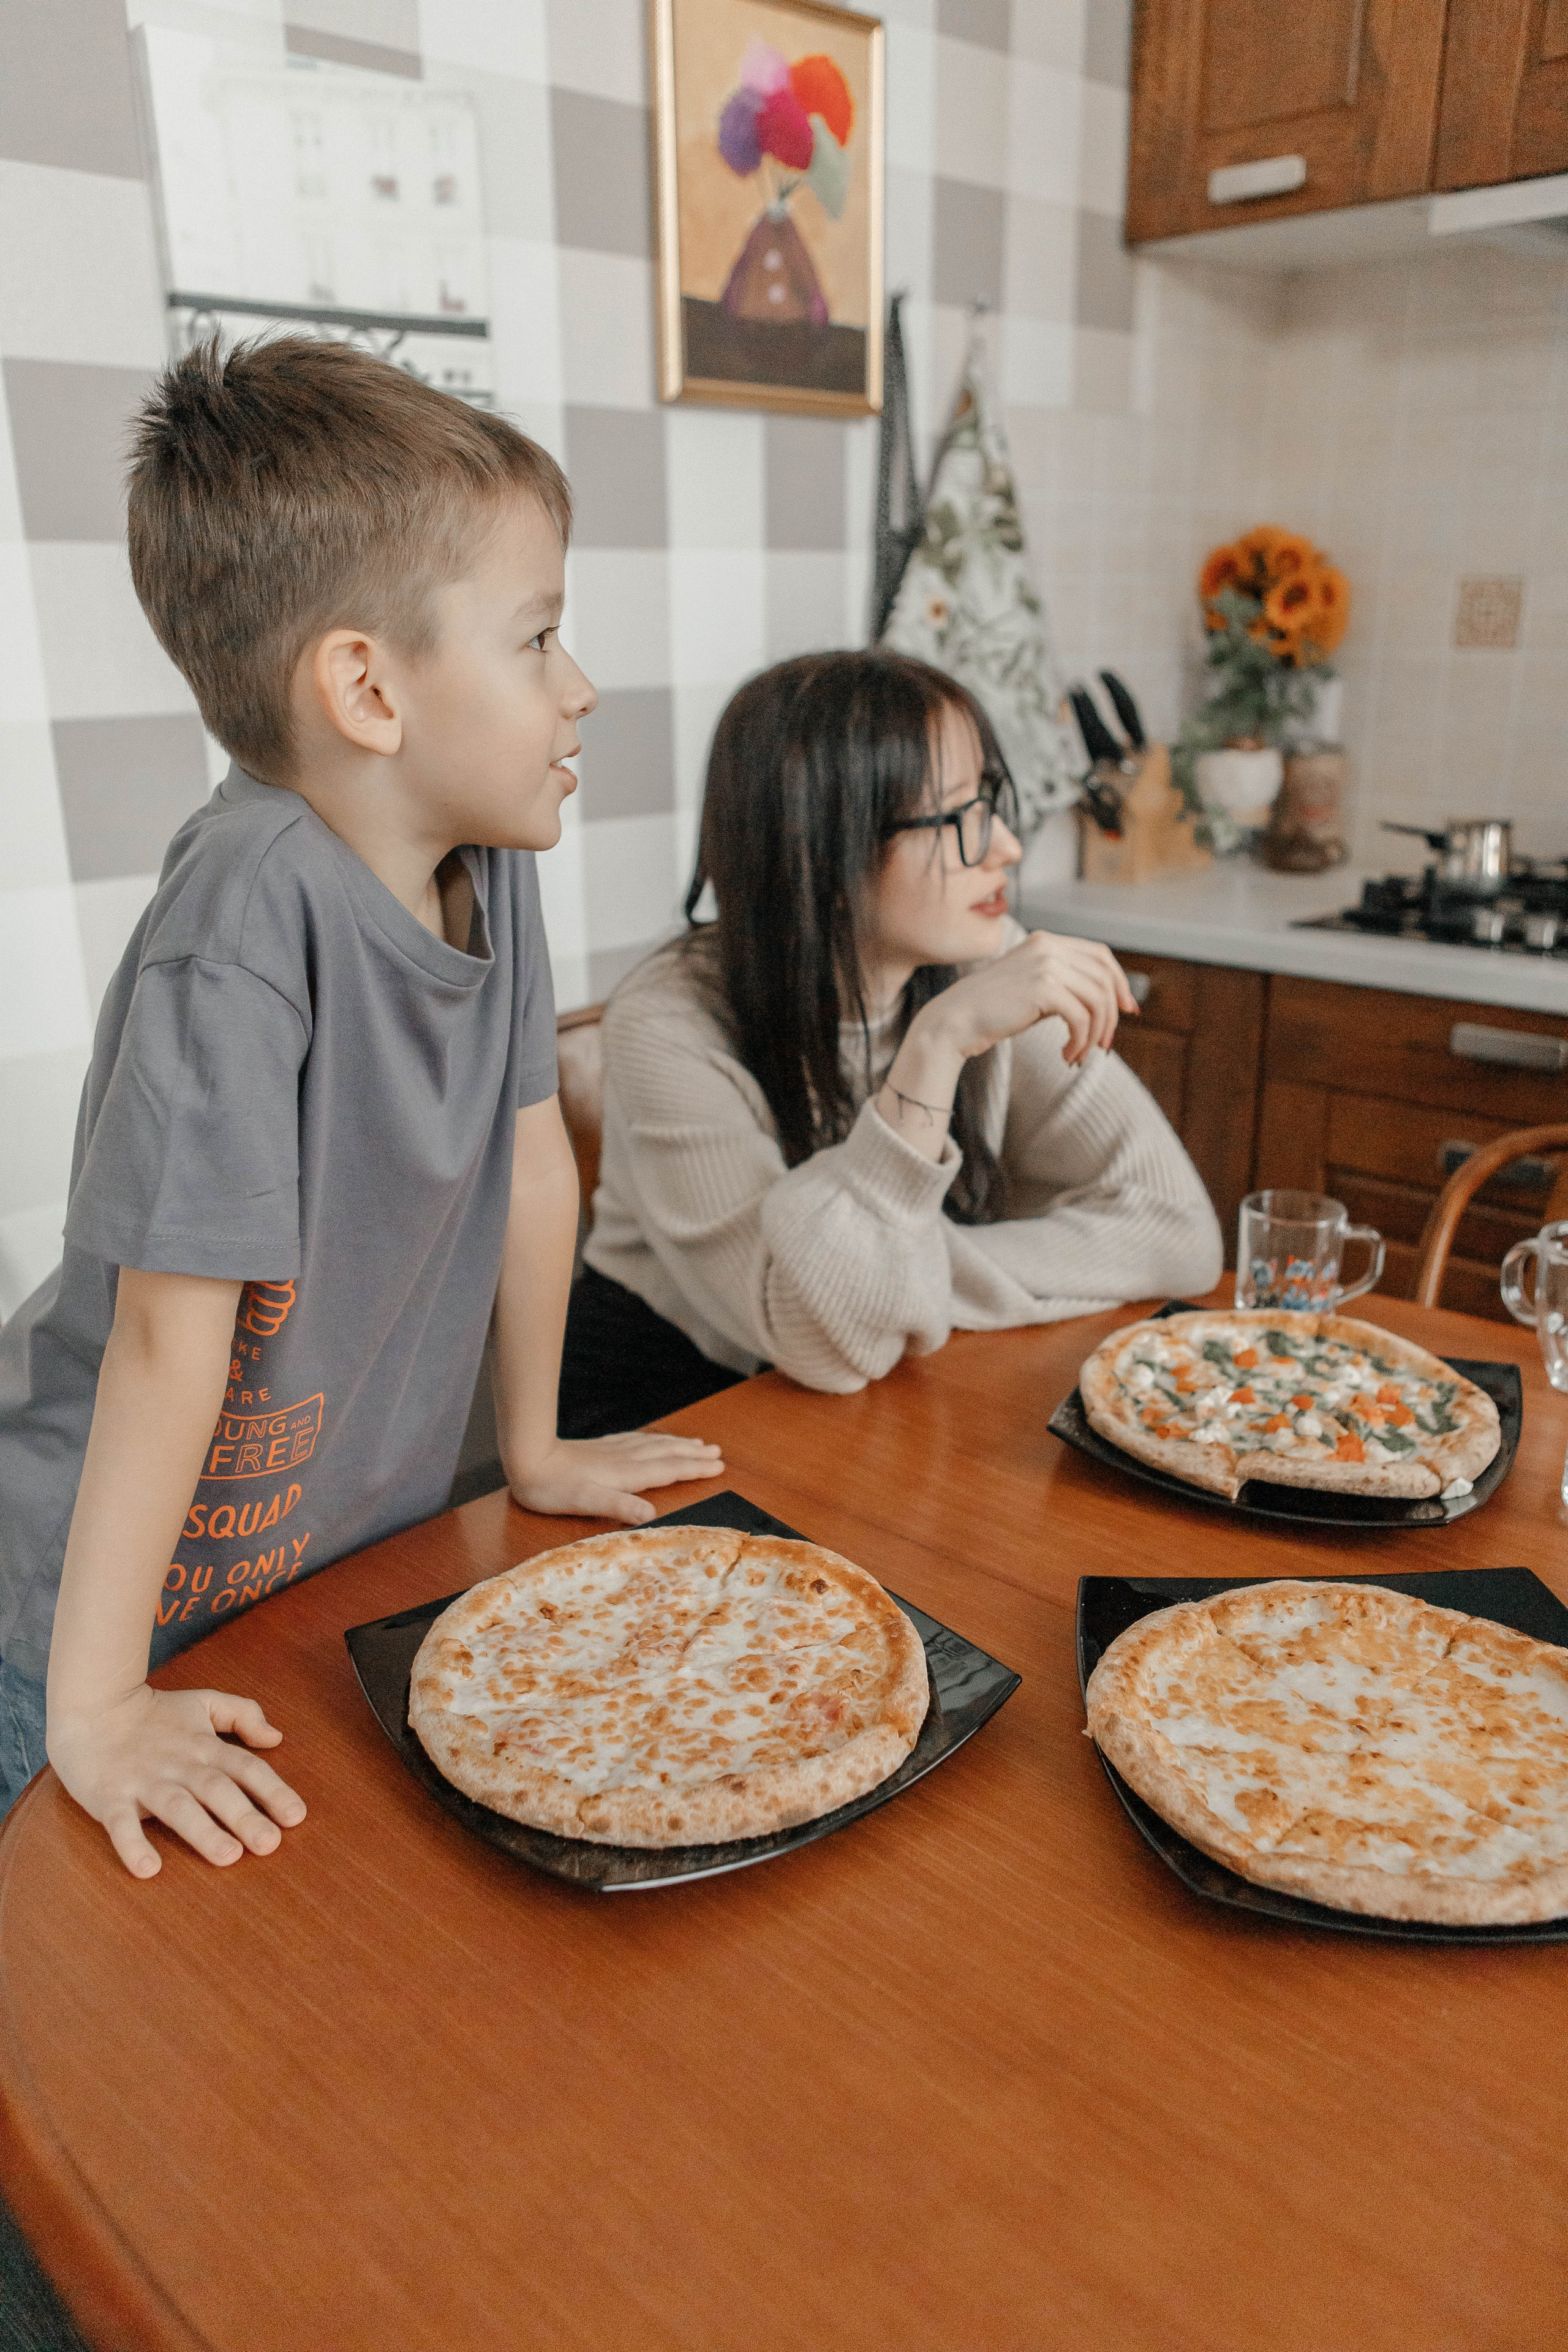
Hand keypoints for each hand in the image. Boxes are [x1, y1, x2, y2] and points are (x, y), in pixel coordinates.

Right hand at [48, 1684, 305, 1878]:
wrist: (91, 1705)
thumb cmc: (153, 1713)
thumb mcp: (203, 1702)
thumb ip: (243, 1714)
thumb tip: (277, 1737)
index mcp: (204, 1746)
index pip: (246, 1768)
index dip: (272, 1791)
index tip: (296, 1817)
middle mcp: (179, 1765)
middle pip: (217, 1790)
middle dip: (245, 1817)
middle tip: (270, 1845)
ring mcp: (144, 1781)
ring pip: (177, 1808)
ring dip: (202, 1832)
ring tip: (228, 1856)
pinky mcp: (109, 1796)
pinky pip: (121, 1824)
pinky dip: (133, 1845)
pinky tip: (148, 1869)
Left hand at [508, 1431, 725, 1524]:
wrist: (527, 1458)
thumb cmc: (553, 1487)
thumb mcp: (587, 1502)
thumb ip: (620, 1507)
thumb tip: (651, 1515)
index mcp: (626, 1475)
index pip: (669, 1470)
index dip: (694, 1469)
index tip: (718, 1466)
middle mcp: (625, 1459)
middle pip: (667, 1454)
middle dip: (694, 1454)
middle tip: (718, 1452)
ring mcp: (612, 1451)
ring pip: (654, 1445)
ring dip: (678, 1444)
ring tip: (696, 1442)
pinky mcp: (600, 1448)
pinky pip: (636, 1440)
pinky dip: (653, 1439)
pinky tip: (652, 1439)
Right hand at [916, 929, 1136, 1065]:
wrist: (954, 1021)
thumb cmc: (993, 1012)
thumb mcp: (1034, 990)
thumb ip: (1065, 987)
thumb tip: (1108, 1004)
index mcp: (1046, 942)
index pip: (1101, 955)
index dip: (1120, 983)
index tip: (1127, 1010)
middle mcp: (1048, 946)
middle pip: (1104, 978)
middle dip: (1112, 1015)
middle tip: (1105, 1044)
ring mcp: (1045, 964)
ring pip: (1097, 999)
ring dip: (1096, 1033)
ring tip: (1080, 1054)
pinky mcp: (1042, 987)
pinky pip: (1081, 1017)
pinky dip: (1081, 1041)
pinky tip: (1067, 1055)